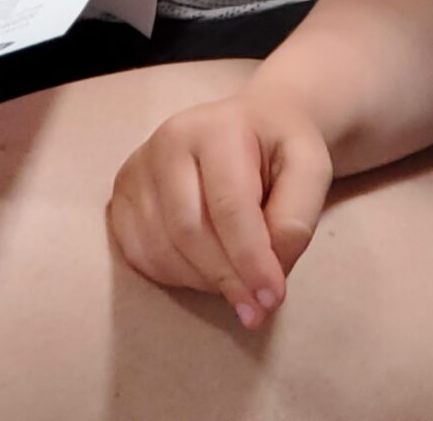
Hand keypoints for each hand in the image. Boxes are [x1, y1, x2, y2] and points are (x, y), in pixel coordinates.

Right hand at [106, 89, 333, 330]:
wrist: (253, 125)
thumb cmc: (281, 149)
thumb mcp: (310, 169)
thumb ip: (296, 218)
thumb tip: (267, 274)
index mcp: (216, 127)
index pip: (228, 205)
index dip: (250, 259)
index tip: (272, 298)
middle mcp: (168, 141)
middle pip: (189, 232)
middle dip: (227, 278)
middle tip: (258, 306)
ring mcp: (138, 169)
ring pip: (162, 250)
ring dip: (203, 281)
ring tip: (238, 281)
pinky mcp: (122, 197)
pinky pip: (141, 256)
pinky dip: (176, 277)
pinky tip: (206, 269)